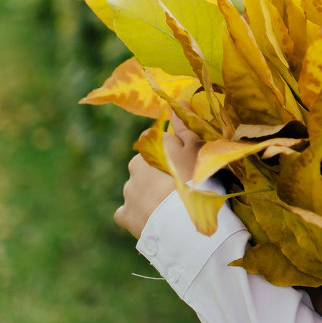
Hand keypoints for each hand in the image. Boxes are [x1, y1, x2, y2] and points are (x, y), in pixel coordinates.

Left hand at [113, 118, 201, 238]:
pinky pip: (128, 212)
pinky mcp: (124, 215)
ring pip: (138, 189)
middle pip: (147, 166)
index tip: (188, 167)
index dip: (176, 155)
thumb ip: (186, 126)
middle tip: (179, 189)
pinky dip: (138, 215)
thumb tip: (179, 102)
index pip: (162, 144)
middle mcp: (135, 164)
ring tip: (170, 208)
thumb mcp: (197, 149)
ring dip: (150, 196)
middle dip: (159, 174)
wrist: (182, 220)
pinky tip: (153, 220)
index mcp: (152, 146)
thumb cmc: (195, 178)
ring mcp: (128, 191)